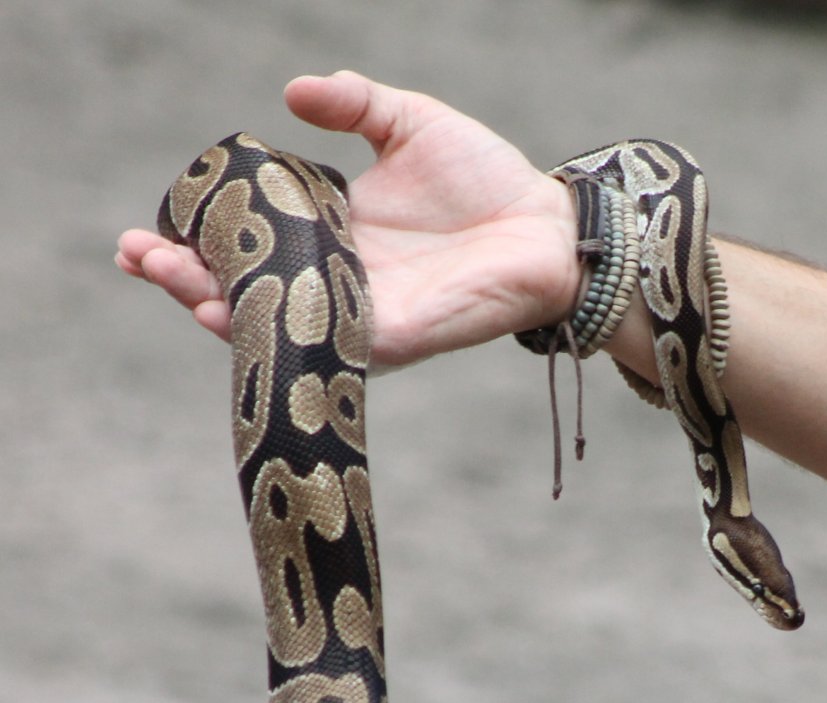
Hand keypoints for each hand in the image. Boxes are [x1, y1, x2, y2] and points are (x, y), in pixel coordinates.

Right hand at [116, 71, 578, 366]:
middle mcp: (333, 280)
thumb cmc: (484, 178)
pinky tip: (231, 314)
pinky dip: (275, 331)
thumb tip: (290, 93)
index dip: (200, 233)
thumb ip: (354, 105)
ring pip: (273, 321)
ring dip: (215, 306)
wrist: (545, 227)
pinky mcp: (388, 338)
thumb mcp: (410, 124)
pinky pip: (322, 340)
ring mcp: (357, 314)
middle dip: (186, 277)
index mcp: (331, 233)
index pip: (250, 241)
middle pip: (246, 288)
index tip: (151, 222)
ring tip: (170, 282)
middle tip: (138, 256)